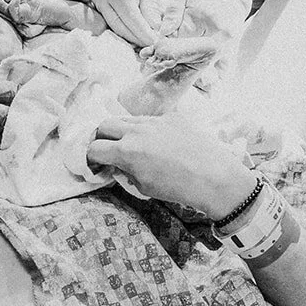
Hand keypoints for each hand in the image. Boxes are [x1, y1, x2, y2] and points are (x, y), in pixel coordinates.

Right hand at [86, 115, 252, 217]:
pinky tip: (157, 142)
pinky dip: (146, 129)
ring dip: (122, 130)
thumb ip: (125, 172)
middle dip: (101, 138)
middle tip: (107, 150)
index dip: (91, 158)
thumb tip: (116, 165)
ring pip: (126, 118)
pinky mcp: (172, 117)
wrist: (214, 177)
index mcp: (127, 151)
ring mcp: (155, 120)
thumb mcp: (144, 187)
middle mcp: (137, 130)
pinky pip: (150, 119)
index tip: (94, 163)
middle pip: (104, 124)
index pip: (94, 148)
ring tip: (130, 144)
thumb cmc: (179, 188)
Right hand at [90, 0, 163, 46]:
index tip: (158, 43)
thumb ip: (151, 1)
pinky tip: (139, 32)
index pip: (130, 18)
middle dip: (138, 39)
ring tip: (150, 41)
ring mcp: (95, 0)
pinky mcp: (97, 3)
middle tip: (156, 46)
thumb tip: (154, 27)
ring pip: (114, 26)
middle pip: (119, 26)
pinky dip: (125, 28)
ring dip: (131, 36)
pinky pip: (111, 21)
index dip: (144, 33)